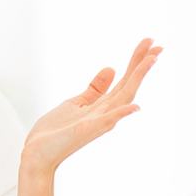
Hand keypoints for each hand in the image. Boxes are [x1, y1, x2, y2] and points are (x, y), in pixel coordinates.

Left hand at [22, 38, 162, 176]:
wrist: (38, 153)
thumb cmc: (55, 132)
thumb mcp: (75, 103)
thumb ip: (94, 89)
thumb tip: (111, 68)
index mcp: (101, 105)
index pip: (124, 80)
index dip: (136, 61)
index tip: (149, 42)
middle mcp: (105, 113)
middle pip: (128, 85)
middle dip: (142, 65)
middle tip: (158, 45)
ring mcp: (98, 122)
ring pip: (123, 97)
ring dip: (137, 79)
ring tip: (151, 60)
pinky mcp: (87, 130)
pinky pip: (107, 121)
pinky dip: (121, 113)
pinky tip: (136, 106)